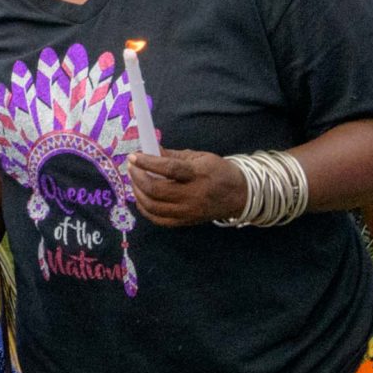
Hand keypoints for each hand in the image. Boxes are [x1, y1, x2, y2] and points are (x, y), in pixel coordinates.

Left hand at [128, 149, 248, 226]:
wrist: (240, 194)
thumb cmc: (218, 171)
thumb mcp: (199, 156)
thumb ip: (172, 155)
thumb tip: (148, 150)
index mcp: (198, 175)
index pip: (169, 169)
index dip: (148, 163)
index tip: (134, 157)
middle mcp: (193, 196)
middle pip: (157, 191)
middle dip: (138, 178)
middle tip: (132, 168)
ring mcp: (189, 211)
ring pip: (154, 207)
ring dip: (138, 193)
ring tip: (135, 181)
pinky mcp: (187, 222)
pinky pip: (159, 220)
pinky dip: (145, 209)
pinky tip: (141, 197)